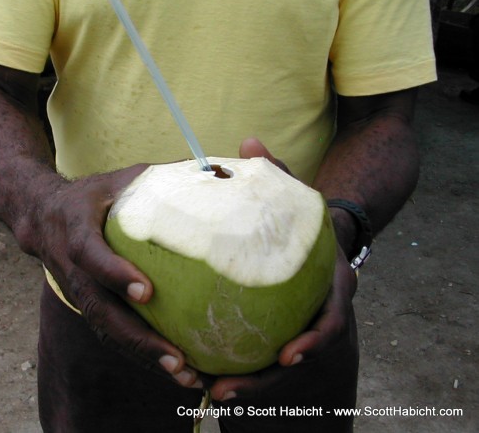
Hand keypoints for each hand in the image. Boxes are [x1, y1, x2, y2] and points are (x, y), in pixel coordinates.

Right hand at [24, 164, 202, 387]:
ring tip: (184, 375)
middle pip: (98, 309)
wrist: (42, 216)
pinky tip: (177, 369)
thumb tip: (220, 171)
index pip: (90, 253)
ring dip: (142, 356)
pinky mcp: (87, 305)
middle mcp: (71, 266)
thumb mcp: (121, 178)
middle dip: (137, 338)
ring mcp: (76, 291)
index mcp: (75, 228)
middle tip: (176, 358)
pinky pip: (111, 333)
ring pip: (105, 330)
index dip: (114, 273)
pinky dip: (140, 354)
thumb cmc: (94, 194)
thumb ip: (162, 177)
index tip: (147, 293)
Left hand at [204, 138, 357, 400]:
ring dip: (245, 383)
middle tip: (225, 389)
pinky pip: (255, 351)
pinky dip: (234, 364)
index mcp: (329, 286)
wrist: (311, 237)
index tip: (287, 354)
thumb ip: (275, 173)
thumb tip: (248, 139)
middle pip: (296, 357)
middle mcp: (315, 312)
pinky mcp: (273, 327)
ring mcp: (295, 324)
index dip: (312, 342)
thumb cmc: (299, 215)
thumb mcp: (292, 194)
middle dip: (264, 379)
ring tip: (210, 390)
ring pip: (273, 364)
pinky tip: (200, 368)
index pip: (330, 321)